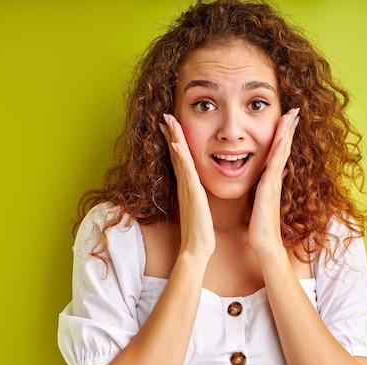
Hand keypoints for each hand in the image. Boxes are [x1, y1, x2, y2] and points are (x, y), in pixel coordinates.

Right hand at [160, 114, 214, 258]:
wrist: (197, 247)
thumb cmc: (200, 230)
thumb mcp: (200, 207)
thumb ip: (197, 195)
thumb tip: (198, 189)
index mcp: (187, 185)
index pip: (180, 158)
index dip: (175, 140)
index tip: (171, 125)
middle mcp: (184, 184)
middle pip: (176, 153)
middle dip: (171, 133)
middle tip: (165, 115)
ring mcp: (186, 187)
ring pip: (179, 157)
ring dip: (173, 138)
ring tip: (168, 120)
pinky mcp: (192, 193)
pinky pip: (185, 172)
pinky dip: (180, 157)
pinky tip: (177, 145)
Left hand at [248, 108, 299, 254]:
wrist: (265, 242)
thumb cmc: (261, 224)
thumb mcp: (262, 199)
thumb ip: (267, 185)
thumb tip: (272, 173)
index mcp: (272, 179)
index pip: (279, 151)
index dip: (284, 134)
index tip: (287, 117)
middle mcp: (275, 178)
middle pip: (283, 147)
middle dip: (289, 127)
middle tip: (294, 108)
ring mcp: (274, 183)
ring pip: (281, 152)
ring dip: (286, 133)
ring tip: (291, 115)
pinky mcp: (269, 189)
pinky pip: (274, 167)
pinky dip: (279, 152)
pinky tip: (282, 139)